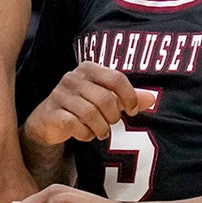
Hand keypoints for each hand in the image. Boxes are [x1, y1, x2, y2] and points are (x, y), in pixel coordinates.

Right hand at [22, 61, 156, 145]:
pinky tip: (86, 134)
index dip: (130, 97)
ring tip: (101, 132)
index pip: (116, 78)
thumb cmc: (82, 105)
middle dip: (113, 116)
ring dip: (100, 128)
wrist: (48, 120)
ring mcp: (60, 94)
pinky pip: (74, 125)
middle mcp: (73, 77)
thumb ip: (127, 97)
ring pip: (90, 114)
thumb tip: (153, 98)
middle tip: (112, 124)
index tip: (133, 111)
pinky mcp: (52, 112)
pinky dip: (84, 134)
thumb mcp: (105, 98)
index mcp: (88, 68)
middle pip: (105, 98)